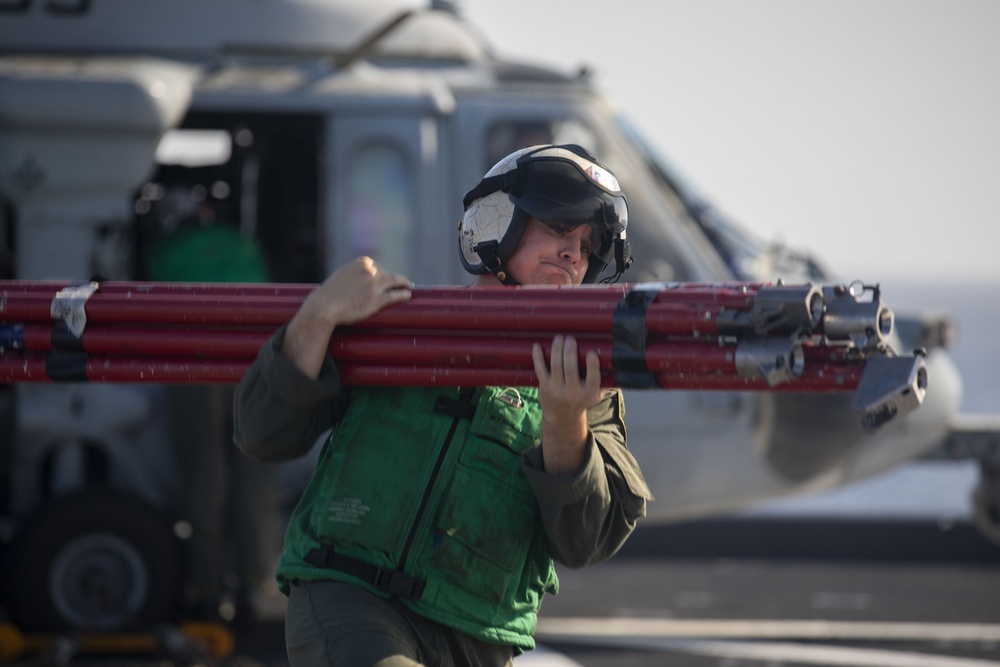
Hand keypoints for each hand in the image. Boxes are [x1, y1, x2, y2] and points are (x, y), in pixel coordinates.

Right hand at [283, 257, 411, 376]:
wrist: (324, 307)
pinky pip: (396, 296)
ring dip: (404, 286)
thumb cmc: (330, 294)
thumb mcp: (344, 275)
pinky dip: (404, 295)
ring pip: (396, 283)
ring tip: (409, 289)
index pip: (378, 268)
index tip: (389, 280)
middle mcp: (370, 271)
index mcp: (362, 263)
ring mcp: (375, 285)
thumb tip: (367, 277)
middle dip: (396, 280)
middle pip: (389, 275)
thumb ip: (356, 273)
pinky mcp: (377, 300)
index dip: (384, 275)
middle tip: (404, 284)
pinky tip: (408, 296)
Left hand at [531, 335, 602, 473]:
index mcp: (588, 393)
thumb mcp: (596, 394)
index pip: (592, 378)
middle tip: (571, 339)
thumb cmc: (582, 400)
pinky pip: (540, 369)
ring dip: (557, 349)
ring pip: (556, 365)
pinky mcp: (545, 386)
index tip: (592, 352)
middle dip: (570, 351)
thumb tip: (618, 361)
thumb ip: (605, 380)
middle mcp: (572, 392)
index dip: (592, 365)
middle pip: (571, 368)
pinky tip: (538, 346)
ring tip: (560, 338)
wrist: (562, 417)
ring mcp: (557, 389)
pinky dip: (538, 357)